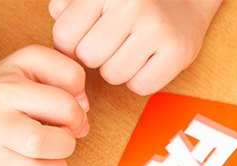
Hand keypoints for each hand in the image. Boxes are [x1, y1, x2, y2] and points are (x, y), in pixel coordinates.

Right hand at [0, 45, 89, 165]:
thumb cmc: (4, 86)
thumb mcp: (33, 61)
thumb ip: (67, 72)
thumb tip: (83, 110)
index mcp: (6, 91)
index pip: (64, 108)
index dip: (77, 115)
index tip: (69, 117)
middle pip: (43, 144)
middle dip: (65, 143)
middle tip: (59, 138)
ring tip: (47, 154)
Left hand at [50, 0, 221, 94]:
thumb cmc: (135, 0)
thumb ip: (69, 6)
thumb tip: (59, 34)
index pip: (64, 35)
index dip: (71, 43)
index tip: (86, 38)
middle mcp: (130, 5)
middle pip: (88, 57)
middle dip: (96, 55)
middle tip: (113, 42)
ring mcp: (156, 30)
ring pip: (112, 75)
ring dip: (117, 69)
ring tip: (131, 50)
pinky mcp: (177, 52)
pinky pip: (140, 87)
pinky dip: (141, 80)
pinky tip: (147, 61)